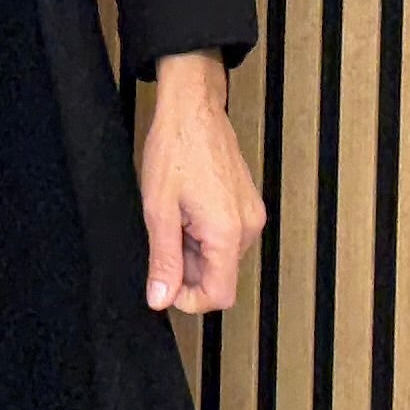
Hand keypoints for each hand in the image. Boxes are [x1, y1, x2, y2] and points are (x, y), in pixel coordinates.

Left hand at [139, 49, 267, 314]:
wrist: (192, 109)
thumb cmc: (175, 149)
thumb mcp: (159, 211)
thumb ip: (163, 260)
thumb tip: (161, 298)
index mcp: (227, 232)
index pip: (220, 296)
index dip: (189, 300)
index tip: (165, 285)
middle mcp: (247, 227)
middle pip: (221, 277)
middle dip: (188, 270)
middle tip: (162, 240)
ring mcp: (251, 214)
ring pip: (222, 257)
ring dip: (194, 251)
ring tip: (173, 219)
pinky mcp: (248, 204)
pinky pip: (227, 236)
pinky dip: (203, 235)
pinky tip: (185, 210)